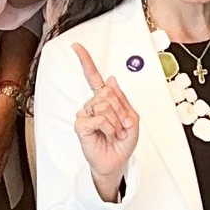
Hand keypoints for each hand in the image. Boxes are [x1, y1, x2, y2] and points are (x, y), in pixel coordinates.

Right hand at [70, 42, 142, 198]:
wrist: (116, 162)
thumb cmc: (122, 143)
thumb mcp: (132, 119)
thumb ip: (123, 99)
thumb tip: (110, 79)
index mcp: (104, 100)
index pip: (93, 77)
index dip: (85, 61)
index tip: (77, 47)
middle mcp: (93, 105)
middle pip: (109, 93)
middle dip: (121, 110)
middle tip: (122, 126)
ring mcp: (85, 114)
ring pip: (105, 105)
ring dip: (117, 122)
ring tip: (115, 132)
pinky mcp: (81, 124)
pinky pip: (99, 118)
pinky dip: (109, 127)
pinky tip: (106, 134)